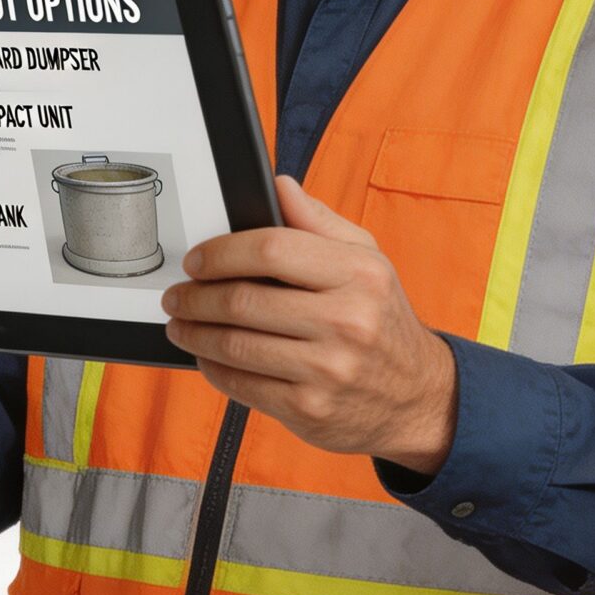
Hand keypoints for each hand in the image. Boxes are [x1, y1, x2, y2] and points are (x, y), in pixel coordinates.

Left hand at [161, 174, 457, 474]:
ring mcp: (328, 369)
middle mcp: (348, 321)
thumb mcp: (367, 260)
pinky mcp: (310, 409)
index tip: (197, 260)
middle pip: (244, 300)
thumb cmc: (383, 320)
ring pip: (235, 346)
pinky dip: (213, 369)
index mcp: (359, 273)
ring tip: (181, 324)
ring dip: (195, 333)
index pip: (271, 249)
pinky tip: (206, 356)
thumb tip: (280, 186)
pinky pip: (242, 385)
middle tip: (177, 295)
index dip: (221, 252)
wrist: (417, 398)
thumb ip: (319, 221)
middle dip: (196, 296)